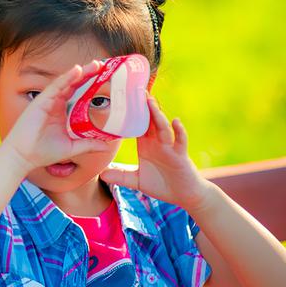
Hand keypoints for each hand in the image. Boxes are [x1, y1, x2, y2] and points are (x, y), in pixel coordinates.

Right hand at [0, 61, 113, 173]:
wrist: (23, 157)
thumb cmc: (42, 152)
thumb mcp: (71, 148)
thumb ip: (88, 144)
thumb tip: (106, 145)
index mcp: (61, 111)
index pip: (77, 92)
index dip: (89, 83)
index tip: (104, 76)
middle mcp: (54, 103)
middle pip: (73, 84)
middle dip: (88, 74)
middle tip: (102, 66)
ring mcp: (47, 101)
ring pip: (66, 83)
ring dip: (80, 73)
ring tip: (95, 65)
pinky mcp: (40, 102)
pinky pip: (55, 87)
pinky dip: (66, 78)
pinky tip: (77, 71)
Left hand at [99, 95, 211, 210]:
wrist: (184, 195)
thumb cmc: (162, 184)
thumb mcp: (136, 181)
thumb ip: (120, 176)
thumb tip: (101, 175)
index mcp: (145, 144)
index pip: (135, 125)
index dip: (128, 114)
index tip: (119, 99)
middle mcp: (157, 142)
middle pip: (149, 121)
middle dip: (142, 107)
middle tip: (134, 90)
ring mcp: (170, 147)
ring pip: (162, 127)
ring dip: (157, 115)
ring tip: (151, 102)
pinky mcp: (181, 155)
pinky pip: (180, 141)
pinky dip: (179, 131)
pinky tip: (176, 122)